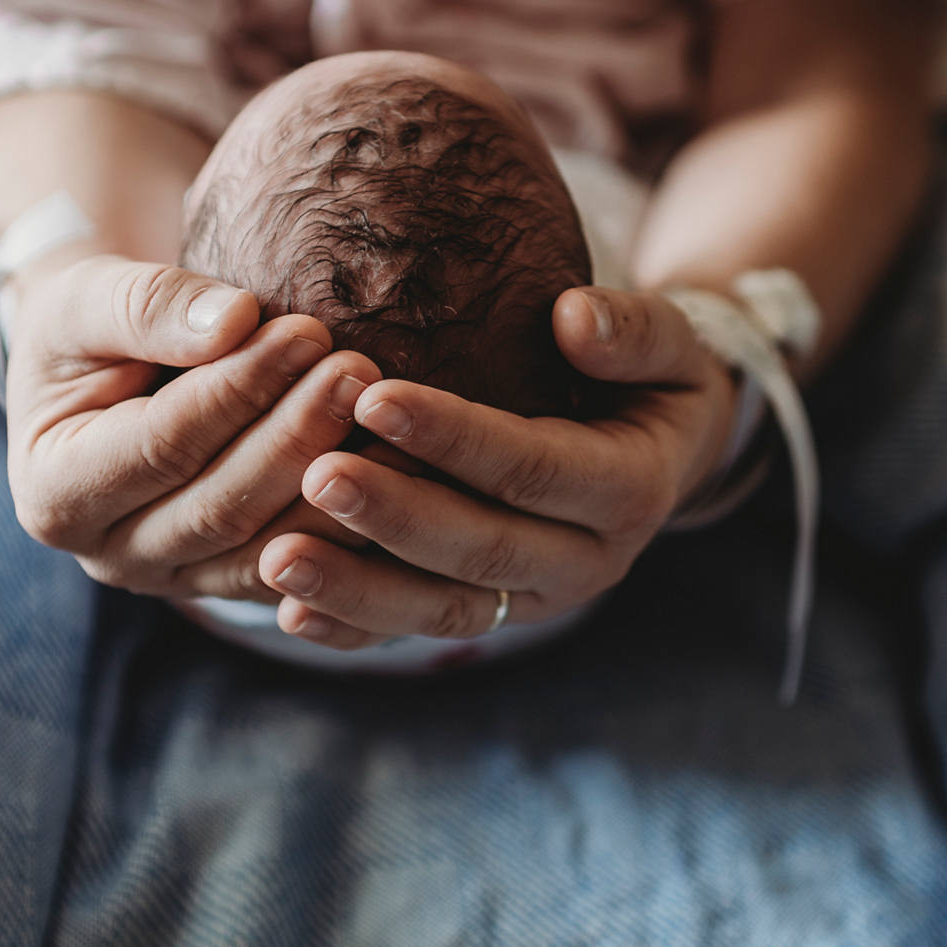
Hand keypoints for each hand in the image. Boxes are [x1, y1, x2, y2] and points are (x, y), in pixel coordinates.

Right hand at [4, 255, 382, 600]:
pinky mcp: (229, 583)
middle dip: (297, 437)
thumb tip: (233, 322)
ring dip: (337, 486)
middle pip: (221, 507)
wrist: (106, 367)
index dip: (238, 390)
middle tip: (361, 369)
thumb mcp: (90, 299)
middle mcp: (109, 554)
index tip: (308, 331)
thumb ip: (148, 305)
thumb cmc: (90, 324)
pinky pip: (302, 570)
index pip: (161, 445)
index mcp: (56, 492)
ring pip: (269, 550)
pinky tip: (402, 468)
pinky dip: (352, 525)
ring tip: (390, 412)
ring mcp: (172, 581)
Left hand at [255, 286, 738, 647]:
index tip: (374, 397)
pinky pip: (417, 629)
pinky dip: (354, 628)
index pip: (533, 467)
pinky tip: (289, 611)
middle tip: (314, 474)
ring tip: (275, 557)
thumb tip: (573, 317)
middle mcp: (584, 562)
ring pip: (441, 608)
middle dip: (393, 517)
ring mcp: (534, 599)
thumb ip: (635, 330)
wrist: (660, 452)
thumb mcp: (671, 344)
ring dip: (357, 588)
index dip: (456, 437)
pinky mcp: (491, 616)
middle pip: (481, 549)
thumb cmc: (651, 377)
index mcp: (630, 491)